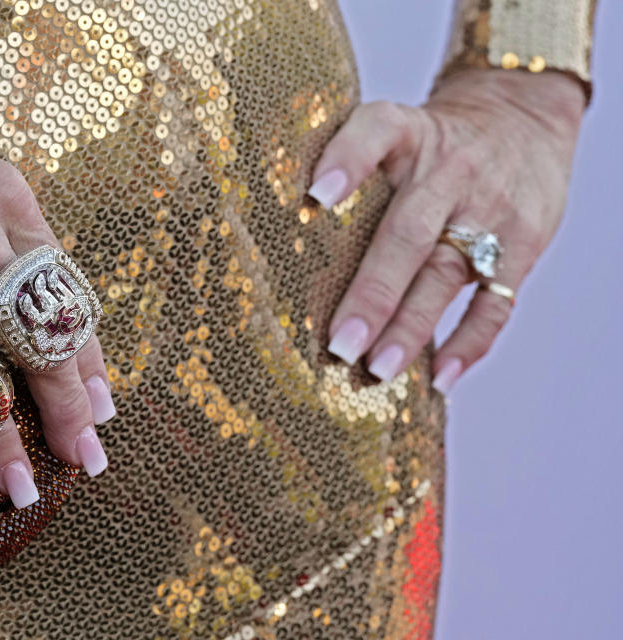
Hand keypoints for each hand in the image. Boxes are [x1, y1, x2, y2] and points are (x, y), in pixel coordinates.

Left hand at [307, 68, 585, 392]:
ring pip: (446, 275)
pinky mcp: (523, 244)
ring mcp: (488, 210)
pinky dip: (468, 343)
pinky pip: (496, 301)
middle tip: (340, 344)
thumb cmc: (429, 143)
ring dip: (411, 328)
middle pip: (408, 234)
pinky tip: (439, 377)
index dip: (347, 160)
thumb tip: (281, 223)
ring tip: (377, 370)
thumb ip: (346, 163)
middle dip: (373, 293)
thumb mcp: (393, 128)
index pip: (377, 131)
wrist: (521, 119)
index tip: (315, 197)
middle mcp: (447, 170)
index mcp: (406, 133)